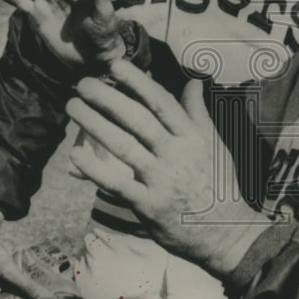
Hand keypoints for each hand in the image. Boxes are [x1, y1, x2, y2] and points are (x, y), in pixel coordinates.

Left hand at [65, 60, 268, 279]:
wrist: (225, 232)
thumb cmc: (219, 184)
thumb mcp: (214, 144)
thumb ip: (197, 112)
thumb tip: (192, 80)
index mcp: (192, 137)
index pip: (161, 103)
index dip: (137, 82)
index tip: (115, 65)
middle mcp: (176, 155)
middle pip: (138, 120)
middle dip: (108, 98)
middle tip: (84, 82)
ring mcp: (161, 181)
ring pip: (123, 146)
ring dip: (95, 124)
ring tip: (73, 107)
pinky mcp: (148, 206)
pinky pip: (117, 184)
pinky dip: (95, 170)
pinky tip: (74, 155)